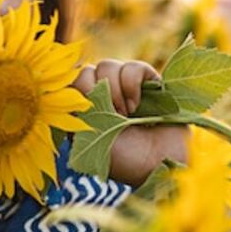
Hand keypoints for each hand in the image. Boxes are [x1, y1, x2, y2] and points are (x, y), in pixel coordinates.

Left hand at [73, 59, 186, 185]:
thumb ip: (74, 108)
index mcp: (87, 108)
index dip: (77, 94)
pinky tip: (137, 105)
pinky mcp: (151, 83)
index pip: (70, 83)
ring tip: (125, 114)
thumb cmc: (123, 158)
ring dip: (114, 90)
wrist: (160, 166)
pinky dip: (131, 84)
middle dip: (94, 93)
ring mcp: (128, 87)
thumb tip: (69, 80)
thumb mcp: (88, 136)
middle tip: (110, 116)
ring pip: (107, 65)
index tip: (87, 116)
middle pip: (86, 70)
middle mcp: (106, 94)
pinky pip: (133, 66)